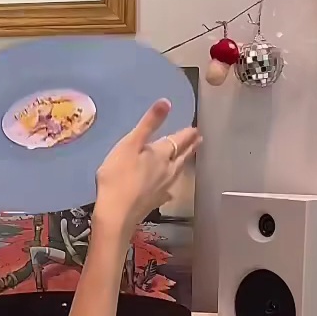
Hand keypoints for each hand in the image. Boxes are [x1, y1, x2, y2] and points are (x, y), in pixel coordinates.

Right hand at [92, 99, 200, 240]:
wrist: (117, 213)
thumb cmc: (119, 176)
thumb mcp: (130, 144)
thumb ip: (149, 123)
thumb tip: (167, 102)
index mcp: (161, 154)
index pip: (178, 140)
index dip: (186, 134)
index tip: (196, 129)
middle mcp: (167, 170)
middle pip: (182, 156)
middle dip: (190, 147)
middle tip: (199, 140)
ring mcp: (162, 188)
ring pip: (177, 172)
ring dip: (183, 163)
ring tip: (187, 159)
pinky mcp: (154, 201)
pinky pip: (167, 191)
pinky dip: (170, 187)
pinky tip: (169, 192)